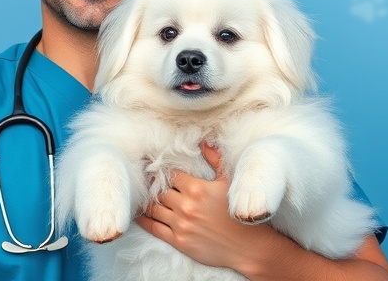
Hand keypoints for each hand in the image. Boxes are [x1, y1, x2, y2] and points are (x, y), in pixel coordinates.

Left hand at [134, 142, 276, 268]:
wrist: (248, 247)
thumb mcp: (230, 182)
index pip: (171, 175)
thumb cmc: (239, 213)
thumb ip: (215, 159)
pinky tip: (139, 215)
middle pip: (160, 191)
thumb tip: (204, 141)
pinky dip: (144, 220)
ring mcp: (181, 224)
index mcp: (197, 188)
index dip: (163, 171)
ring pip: (154, 208)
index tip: (154, 168)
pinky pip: (154, 227)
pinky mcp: (179, 240)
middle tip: (144, 181)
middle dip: (153, 185)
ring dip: (147, 201)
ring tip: (141, 196)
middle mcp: (186, 205)